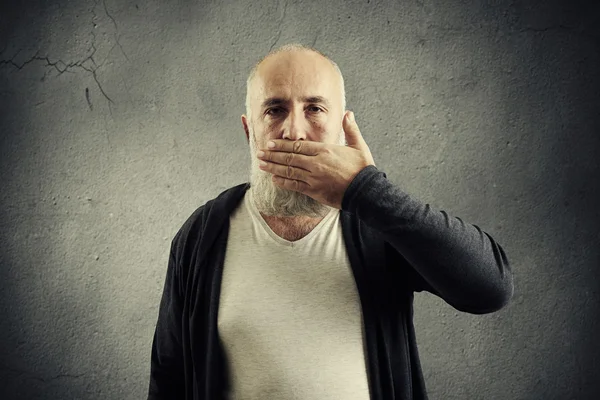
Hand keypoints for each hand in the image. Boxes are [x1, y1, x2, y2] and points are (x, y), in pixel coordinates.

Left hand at [256, 111, 375, 209]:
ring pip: (288, 171)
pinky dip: (283, 182)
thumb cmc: (363, 169)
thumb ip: (351, 129)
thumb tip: (348, 113)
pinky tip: (274, 180)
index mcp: (325, 150)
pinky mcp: (314, 191)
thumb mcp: (358, 146)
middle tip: (259, 153)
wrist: (366, 191)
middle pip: (289, 157)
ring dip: (273, 167)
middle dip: (272, 155)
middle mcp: (316, 163)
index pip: (298, 146)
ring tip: (261, 165)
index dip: (282, 145)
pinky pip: (294, 185)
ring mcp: (313, 178)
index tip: (270, 143)